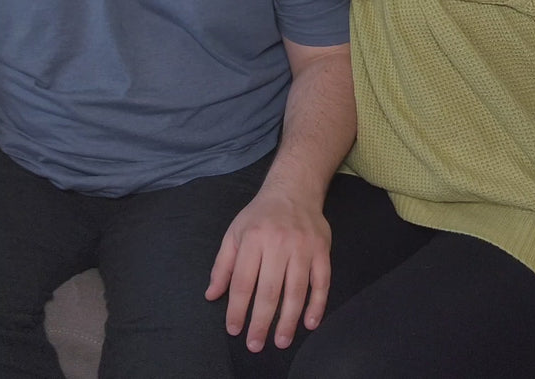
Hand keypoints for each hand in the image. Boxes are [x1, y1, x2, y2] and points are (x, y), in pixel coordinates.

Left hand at [205, 186, 331, 352]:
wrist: (294, 189)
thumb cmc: (261, 215)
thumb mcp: (235, 232)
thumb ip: (222, 265)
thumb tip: (211, 295)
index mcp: (254, 238)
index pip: (243, 281)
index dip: (237, 308)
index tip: (234, 329)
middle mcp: (279, 242)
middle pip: (269, 290)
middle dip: (261, 322)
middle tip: (255, 344)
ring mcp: (303, 246)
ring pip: (296, 290)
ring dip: (288, 320)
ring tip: (281, 341)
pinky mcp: (322, 249)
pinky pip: (322, 282)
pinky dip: (317, 305)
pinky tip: (309, 323)